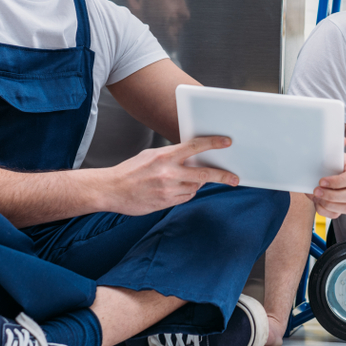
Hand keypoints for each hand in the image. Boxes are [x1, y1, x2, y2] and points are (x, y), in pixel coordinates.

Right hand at [104, 136, 237, 215]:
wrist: (111, 190)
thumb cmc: (130, 170)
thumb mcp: (151, 155)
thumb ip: (172, 156)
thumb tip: (191, 156)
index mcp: (165, 156)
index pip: (195, 147)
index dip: (213, 144)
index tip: (227, 142)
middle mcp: (169, 173)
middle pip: (204, 174)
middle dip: (222, 176)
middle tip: (234, 178)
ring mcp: (168, 189)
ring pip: (195, 187)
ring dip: (196, 184)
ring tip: (185, 180)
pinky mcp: (165, 202)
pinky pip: (185, 197)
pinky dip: (186, 193)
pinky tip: (177, 189)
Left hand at [310, 147, 345, 218]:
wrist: (321, 174)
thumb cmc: (327, 163)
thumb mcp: (330, 153)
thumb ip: (335, 146)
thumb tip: (343, 139)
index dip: (337, 181)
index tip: (321, 180)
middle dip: (332, 195)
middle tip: (316, 190)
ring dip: (329, 204)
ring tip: (316, 196)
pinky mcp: (342, 208)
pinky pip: (337, 215)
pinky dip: (325, 211)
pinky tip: (317, 202)